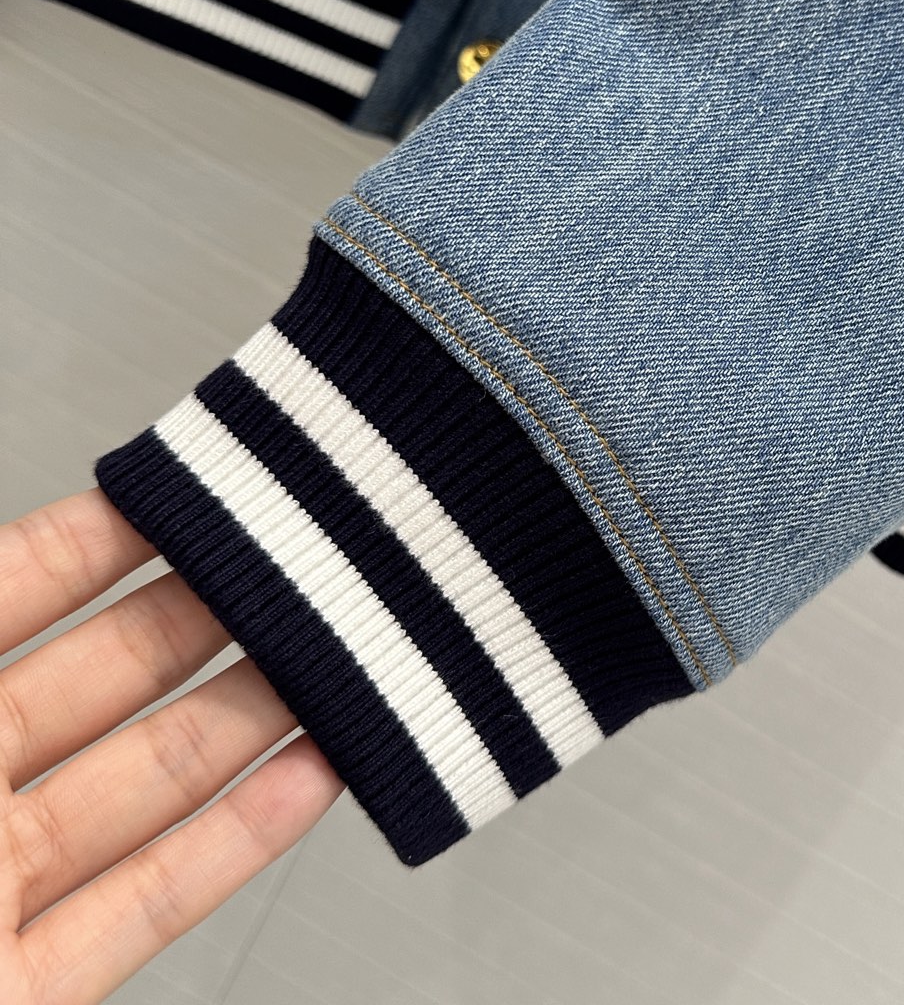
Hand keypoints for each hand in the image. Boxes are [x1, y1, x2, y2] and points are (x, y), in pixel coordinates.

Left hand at [0, 489, 343, 1003]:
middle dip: (202, 614)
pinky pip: (144, 906)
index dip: (93, 542)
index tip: (182, 492)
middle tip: (291, 565)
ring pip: (138, 788)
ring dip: (246, 720)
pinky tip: (301, 783)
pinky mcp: (23, 1001)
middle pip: (92, 683)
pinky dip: (233, 844)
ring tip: (331, 660)